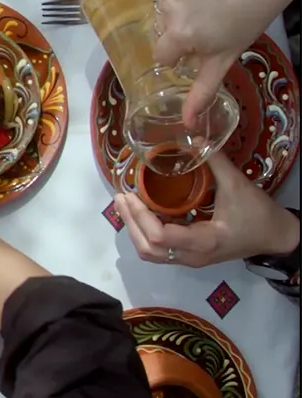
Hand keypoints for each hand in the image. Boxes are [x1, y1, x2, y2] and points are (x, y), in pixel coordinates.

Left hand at [114, 153, 299, 266]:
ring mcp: (190, 259)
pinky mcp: (190, 256)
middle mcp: (192, 256)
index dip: (140, 216)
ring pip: (151, 253)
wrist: (276, 236)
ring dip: (134, 229)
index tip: (130, 194)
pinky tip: (142, 212)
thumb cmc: (258, 214)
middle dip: (130, 222)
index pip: (159, 237)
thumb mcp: (238, 185)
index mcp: (204, 241)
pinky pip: (159, 250)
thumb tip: (193, 138)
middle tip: (121, 196)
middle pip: (148, 249)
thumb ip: (215, 161)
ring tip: (126, 204)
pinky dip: (145, 233)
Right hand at [154, 0, 299, 122]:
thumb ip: (201, 92)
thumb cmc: (244, 23)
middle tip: (206, 27)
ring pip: (161, 13)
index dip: (180, 54)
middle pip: (160, 34)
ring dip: (176, 14)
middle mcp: (169, 12)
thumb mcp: (223, 61)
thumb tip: (187, 124)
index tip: (200, 47)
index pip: (162, 56)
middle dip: (178, 34)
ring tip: (203, 9)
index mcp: (180, 35)